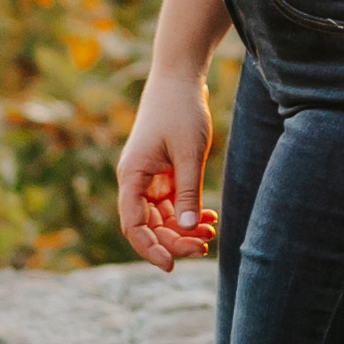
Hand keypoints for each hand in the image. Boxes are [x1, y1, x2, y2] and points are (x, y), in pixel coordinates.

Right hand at [117, 63, 215, 268]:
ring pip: (161, 217)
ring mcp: (149, 178)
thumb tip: (187, 229)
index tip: (171, 265)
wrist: (180, 77)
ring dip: (183, 228)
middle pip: (148, 225)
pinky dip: (188, 212)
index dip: (150, 249)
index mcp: (132, 176)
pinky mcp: (163, 173)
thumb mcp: (188, 153)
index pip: (133, 225)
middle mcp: (136, 181)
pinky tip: (209, 217)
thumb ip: (187, 192)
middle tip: (204, 246)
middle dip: (174, 240)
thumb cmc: (181, 110)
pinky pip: (171, 203)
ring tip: (211, 232)